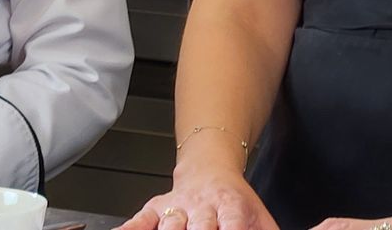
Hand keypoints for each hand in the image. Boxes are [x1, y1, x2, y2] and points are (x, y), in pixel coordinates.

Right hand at [119, 171, 279, 229]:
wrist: (209, 168)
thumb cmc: (235, 201)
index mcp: (231, 205)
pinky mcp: (156, 208)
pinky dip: (132, 229)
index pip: (232, 224)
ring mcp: (178, 206)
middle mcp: (203, 205)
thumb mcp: (260, 216)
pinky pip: (140, 221)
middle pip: (199, 228)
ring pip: (171, 225)